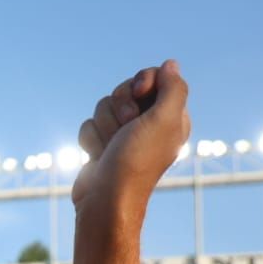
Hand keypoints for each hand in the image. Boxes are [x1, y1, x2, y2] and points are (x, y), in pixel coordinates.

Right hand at [72, 60, 189, 209]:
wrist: (106, 199)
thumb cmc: (136, 161)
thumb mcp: (164, 119)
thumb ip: (173, 88)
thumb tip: (170, 64)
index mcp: (170, 116)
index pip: (155, 77)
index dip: (142, 81)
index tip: (139, 94)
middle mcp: (148, 123)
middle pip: (126, 88)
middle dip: (120, 106)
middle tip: (126, 126)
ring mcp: (123, 134)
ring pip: (104, 105)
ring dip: (104, 125)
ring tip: (112, 147)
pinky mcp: (102, 144)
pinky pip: (89, 124)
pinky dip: (91, 140)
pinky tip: (99, 157)